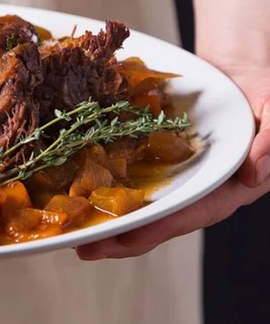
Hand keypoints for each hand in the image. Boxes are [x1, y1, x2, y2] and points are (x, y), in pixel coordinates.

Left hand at [77, 65, 269, 259]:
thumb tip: (253, 175)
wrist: (242, 75)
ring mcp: (178, 179)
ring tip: (72, 235)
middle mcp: (199, 190)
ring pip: (141, 207)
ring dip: (108, 221)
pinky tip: (78, 195)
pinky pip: (132, 179)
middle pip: (157, 221)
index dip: (157, 228)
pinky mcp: (160, 164)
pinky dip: (107, 189)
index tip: (126, 239)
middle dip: (121, 238)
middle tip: (84, 248)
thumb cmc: (267, 96)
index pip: (190, 214)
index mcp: (229, 188)